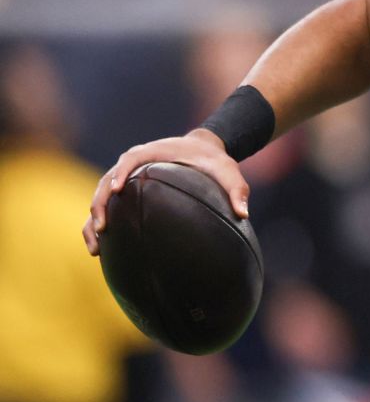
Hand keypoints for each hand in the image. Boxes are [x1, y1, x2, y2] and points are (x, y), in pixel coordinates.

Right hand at [82, 128, 248, 256]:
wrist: (202, 150)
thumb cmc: (214, 161)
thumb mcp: (229, 171)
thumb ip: (237, 190)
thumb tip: (244, 214)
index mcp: (150, 154)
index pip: (129, 160)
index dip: (119, 174)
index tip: (116, 190)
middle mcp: (131, 164)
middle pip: (106, 183)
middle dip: (100, 205)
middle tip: (102, 229)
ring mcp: (124, 178)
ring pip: (100, 198)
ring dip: (93, 221)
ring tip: (95, 249)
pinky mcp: (125, 191)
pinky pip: (108, 208)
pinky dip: (100, 225)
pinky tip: (101, 251)